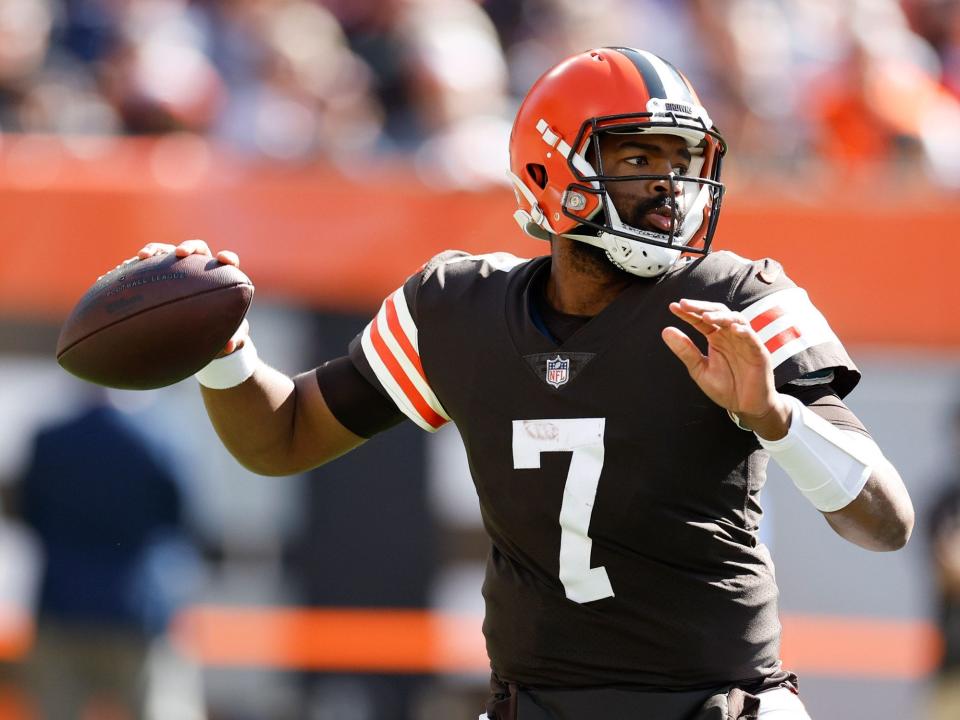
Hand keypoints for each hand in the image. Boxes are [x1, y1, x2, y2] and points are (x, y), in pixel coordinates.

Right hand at [136, 239, 247, 355]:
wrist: (196, 332)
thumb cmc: (218, 330)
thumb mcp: (228, 336)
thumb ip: (235, 338)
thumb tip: (229, 346)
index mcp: (220, 278)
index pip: (228, 262)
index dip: (227, 258)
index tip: (224, 260)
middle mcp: (199, 268)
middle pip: (197, 249)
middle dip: (189, 247)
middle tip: (180, 254)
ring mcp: (177, 269)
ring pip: (167, 251)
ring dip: (156, 249)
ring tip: (143, 256)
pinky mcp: (157, 274)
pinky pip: (147, 265)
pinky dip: (138, 264)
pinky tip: (124, 268)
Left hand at [661, 299, 789, 439]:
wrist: (745, 406)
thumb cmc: (725, 387)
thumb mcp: (699, 369)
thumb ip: (685, 351)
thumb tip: (665, 330)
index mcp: (716, 338)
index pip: (701, 320)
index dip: (688, 313)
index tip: (672, 307)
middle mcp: (730, 335)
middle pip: (717, 313)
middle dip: (701, 308)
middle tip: (685, 304)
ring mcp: (745, 342)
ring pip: (735, 320)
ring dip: (721, 316)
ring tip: (706, 317)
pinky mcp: (759, 352)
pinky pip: (752, 338)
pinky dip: (744, 332)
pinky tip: (733, 329)